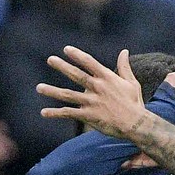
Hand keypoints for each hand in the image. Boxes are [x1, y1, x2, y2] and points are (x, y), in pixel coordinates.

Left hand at [38, 47, 153, 141]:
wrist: (136, 124)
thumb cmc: (135, 103)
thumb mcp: (131, 82)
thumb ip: (124, 67)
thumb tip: (124, 51)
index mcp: (107, 78)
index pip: (89, 62)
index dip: (77, 55)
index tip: (66, 49)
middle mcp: (97, 88)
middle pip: (76, 75)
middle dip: (62, 66)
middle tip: (50, 59)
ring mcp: (91, 102)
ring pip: (68, 95)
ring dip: (52, 91)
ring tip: (39, 88)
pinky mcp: (88, 115)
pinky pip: (69, 113)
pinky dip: (55, 113)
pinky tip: (44, 112)